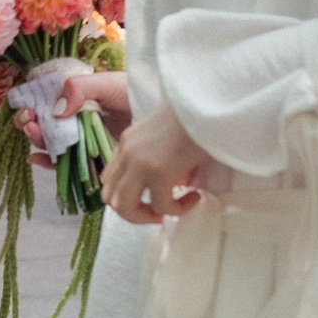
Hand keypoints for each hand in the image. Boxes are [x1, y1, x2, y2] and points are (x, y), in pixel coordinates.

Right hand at [14, 72, 134, 169]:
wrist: (161, 117)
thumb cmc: (135, 94)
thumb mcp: (106, 83)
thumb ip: (78, 88)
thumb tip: (55, 110)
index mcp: (76, 100)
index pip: (45, 103)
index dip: (32, 105)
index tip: (28, 107)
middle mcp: (75, 121)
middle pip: (44, 124)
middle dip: (31, 123)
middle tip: (30, 121)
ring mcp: (82, 141)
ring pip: (51, 144)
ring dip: (37, 140)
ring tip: (35, 132)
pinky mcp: (90, 161)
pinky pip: (65, 165)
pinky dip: (48, 163)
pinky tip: (37, 158)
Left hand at [100, 106, 239, 225]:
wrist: (209, 101)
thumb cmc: (195, 114)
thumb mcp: (166, 133)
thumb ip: (159, 155)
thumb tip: (176, 182)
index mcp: (127, 141)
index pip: (109, 178)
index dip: (126, 196)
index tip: (151, 198)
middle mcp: (127, 152)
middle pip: (109, 197)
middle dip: (132, 212)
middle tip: (158, 213)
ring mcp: (140, 162)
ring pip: (124, 207)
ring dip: (147, 216)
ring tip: (172, 209)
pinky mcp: (159, 171)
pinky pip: (161, 206)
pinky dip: (178, 209)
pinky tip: (195, 197)